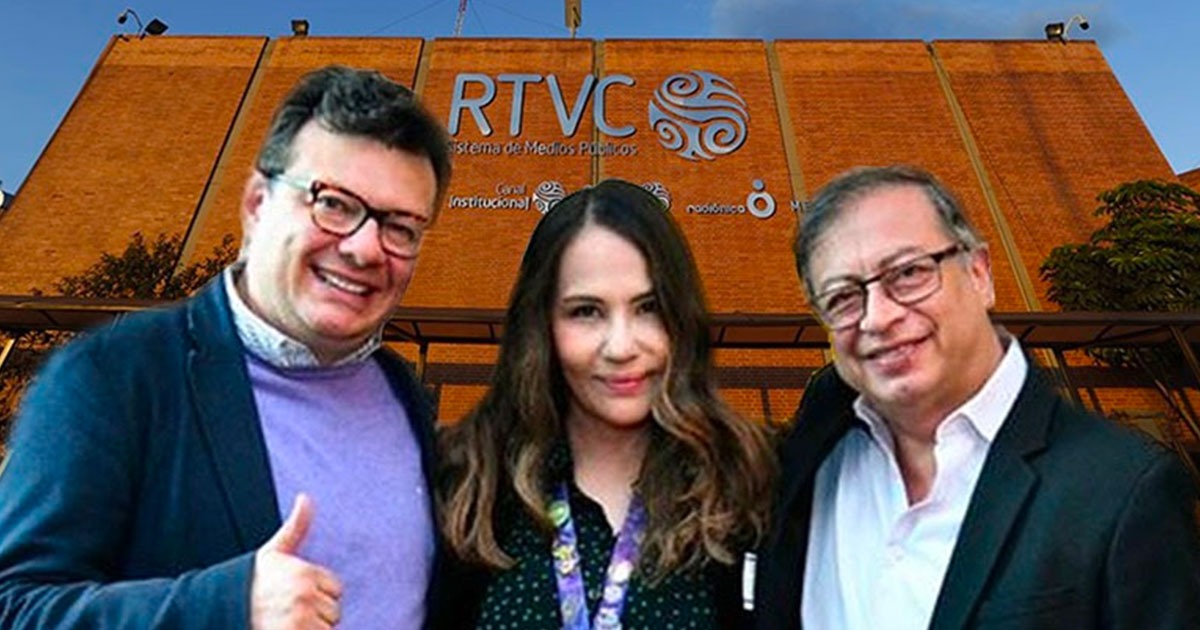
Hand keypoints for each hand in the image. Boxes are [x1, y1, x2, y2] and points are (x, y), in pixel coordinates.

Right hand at [251, 494, 342, 628]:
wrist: (219, 607)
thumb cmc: (249, 581)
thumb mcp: (273, 552)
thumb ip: (296, 526)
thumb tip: (305, 497)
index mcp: (306, 573)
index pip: (336, 589)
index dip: (319, 593)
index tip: (297, 594)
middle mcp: (305, 596)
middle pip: (334, 612)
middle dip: (317, 613)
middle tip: (289, 611)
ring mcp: (300, 620)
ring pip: (326, 629)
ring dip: (311, 629)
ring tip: (287, 622)